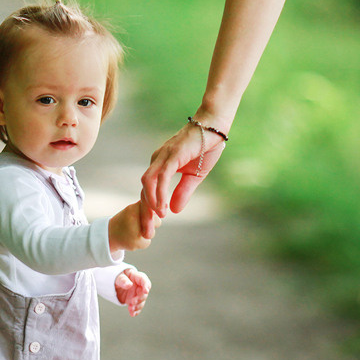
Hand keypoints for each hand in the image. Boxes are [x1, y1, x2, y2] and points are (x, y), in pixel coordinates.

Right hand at [109, 201, 159, 252]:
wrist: (109, 234)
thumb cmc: (125, 219)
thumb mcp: (133, 209)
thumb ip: (148, 207)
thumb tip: (166, 206)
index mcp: (133, 209)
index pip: (153, 209)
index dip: (153, 212)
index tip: (150, 214)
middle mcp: (134, 220)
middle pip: (157, 222)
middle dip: (151, 223)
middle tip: (138, 223)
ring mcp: (136, 233)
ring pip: (152, 233)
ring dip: (146, 232)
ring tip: (133, 231)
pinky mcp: (138, 244)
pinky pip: (147, 242)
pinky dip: (141, 241)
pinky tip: (132, 238)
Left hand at [115, 267, 150, 316]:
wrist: (112, 283)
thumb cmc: (116, 276)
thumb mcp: (117, 277)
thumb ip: (123, 280)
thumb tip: (129, 285)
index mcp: (136, 277)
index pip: (144, 280)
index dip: (146, 286)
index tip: (146, 291)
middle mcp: (139, 286)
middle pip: (143, 293)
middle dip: (140, 298)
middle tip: (133, 302)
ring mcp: (136, 294)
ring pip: (141, 301)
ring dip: (137, 306)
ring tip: (131, 309)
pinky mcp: (133, 300)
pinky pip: (136, 306)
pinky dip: (135, 311)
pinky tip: (132, 314)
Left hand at [139, 122, 225, 237]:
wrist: (215, 126)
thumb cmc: (206, 147)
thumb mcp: (194, 176)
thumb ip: (182, 192)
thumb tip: (173, 210)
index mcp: (161, 165)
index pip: (149, 191)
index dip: (148, 211)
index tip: (150, 229)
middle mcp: (158, 160)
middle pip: (144, 190)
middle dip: (144, 214)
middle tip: (147, 234)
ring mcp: (163, 156)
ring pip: (148, 184)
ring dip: (150, 204)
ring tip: (156, 220)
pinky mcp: (173, 155)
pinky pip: (162, 177)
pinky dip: (159, 193)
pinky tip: (162, 207)